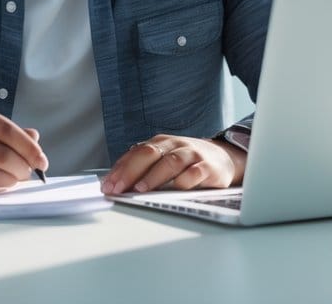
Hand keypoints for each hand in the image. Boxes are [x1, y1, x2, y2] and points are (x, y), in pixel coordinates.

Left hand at [101, 134, 246, 194]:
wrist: (223, 158)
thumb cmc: (187, 161)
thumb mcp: (164, 159)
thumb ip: (143, 167)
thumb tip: (115, 182)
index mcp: (160, 143)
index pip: (135, 153)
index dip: (120, 169)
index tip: (108, 185)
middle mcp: (174, 145)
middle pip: (149, 154)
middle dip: (130, 172)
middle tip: (118, 188)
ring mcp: (192, 154)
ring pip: (170, 162)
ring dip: (153, 176)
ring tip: (140, 189)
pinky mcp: (208, 167)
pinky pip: (195, 172)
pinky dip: (184, 180)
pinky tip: (175, 188)